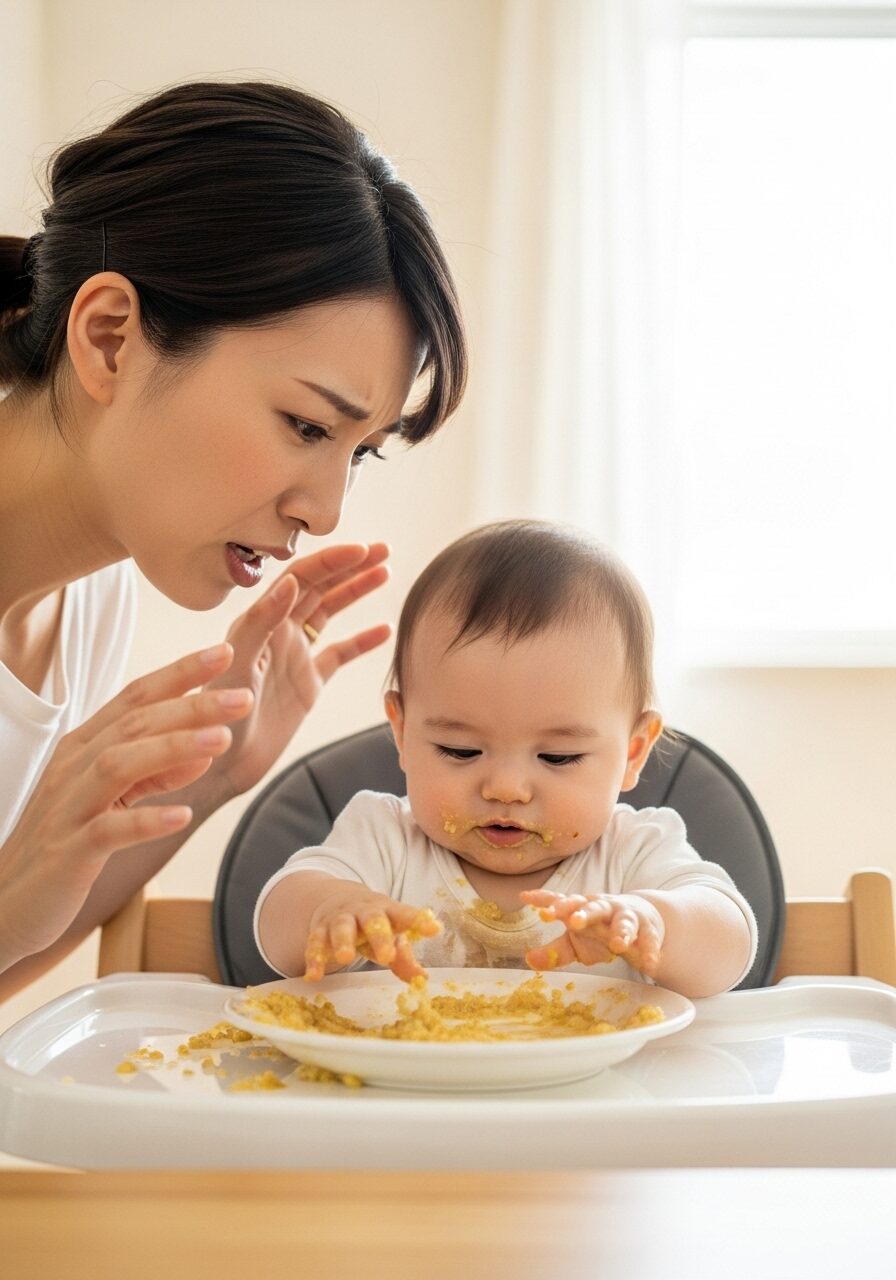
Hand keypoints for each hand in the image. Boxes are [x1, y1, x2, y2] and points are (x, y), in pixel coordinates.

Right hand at [0, 644, 251, 968]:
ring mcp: (68, 807)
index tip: (225, 653)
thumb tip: (205, 749)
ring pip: (120, 764)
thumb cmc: (66, 841)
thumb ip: (155, 772)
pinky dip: (146, 820)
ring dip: (173, 749)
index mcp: (85, 746)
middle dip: (192, 706)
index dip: (179, 673)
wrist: (7, 901)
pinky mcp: (68, 851)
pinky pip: (107, 831)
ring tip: (222, 739)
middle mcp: (74, 766)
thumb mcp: (114, 798)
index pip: (136, 697)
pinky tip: (182, 815)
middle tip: (243, 696)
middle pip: (136, 723)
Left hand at [197, 543, 391, 807]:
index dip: (331, 561)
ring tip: (385, 573)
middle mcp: (278, 633)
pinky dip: (361, 642)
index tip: (362, 550)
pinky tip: (384, 630)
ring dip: (355, 592)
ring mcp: (295, 658)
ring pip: (329, 614)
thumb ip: (260, 621)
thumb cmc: (216, 715)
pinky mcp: (307, 686)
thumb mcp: (237, 665)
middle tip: (383, 550)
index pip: (300, 578)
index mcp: (260, 622)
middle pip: (319, 588)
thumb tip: (290, 581)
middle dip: (350, 566)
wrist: (219, 763)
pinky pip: (338, 655)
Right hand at [304, 886, 441, 982]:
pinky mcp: (320, 929)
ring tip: (346, 959)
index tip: (435, 929)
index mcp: (389, 911)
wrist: (339, 900)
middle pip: (373, 920)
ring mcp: (341, 919)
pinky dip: (314, 958)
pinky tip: (314, 976)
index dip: (419, 921)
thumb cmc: (375, 925)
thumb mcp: (392, 936)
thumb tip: (421, 979)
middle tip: (386, 956)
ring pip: (341, 927)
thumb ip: (404, 957)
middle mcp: (365, 912)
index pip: (405, 915)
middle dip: (379, 937)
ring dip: (343, 942)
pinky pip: (315, 942)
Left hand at [521, 889, 664, 976]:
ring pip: (624, 920)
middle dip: (584, 914)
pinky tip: (650, 964)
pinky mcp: (648, 930)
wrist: (640, 918)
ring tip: (618, 945)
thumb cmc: (599, 930)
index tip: (530, 903)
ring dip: (621, 931)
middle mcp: (604, 907)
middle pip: (593, 907)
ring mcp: (627, 916)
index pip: (562, 901)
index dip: (547, 902)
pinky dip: (650, 950)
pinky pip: (650, 940)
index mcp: (582, 907)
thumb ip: (555, 951)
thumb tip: (529, 960)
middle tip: (573, 922)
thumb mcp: (576, 941)